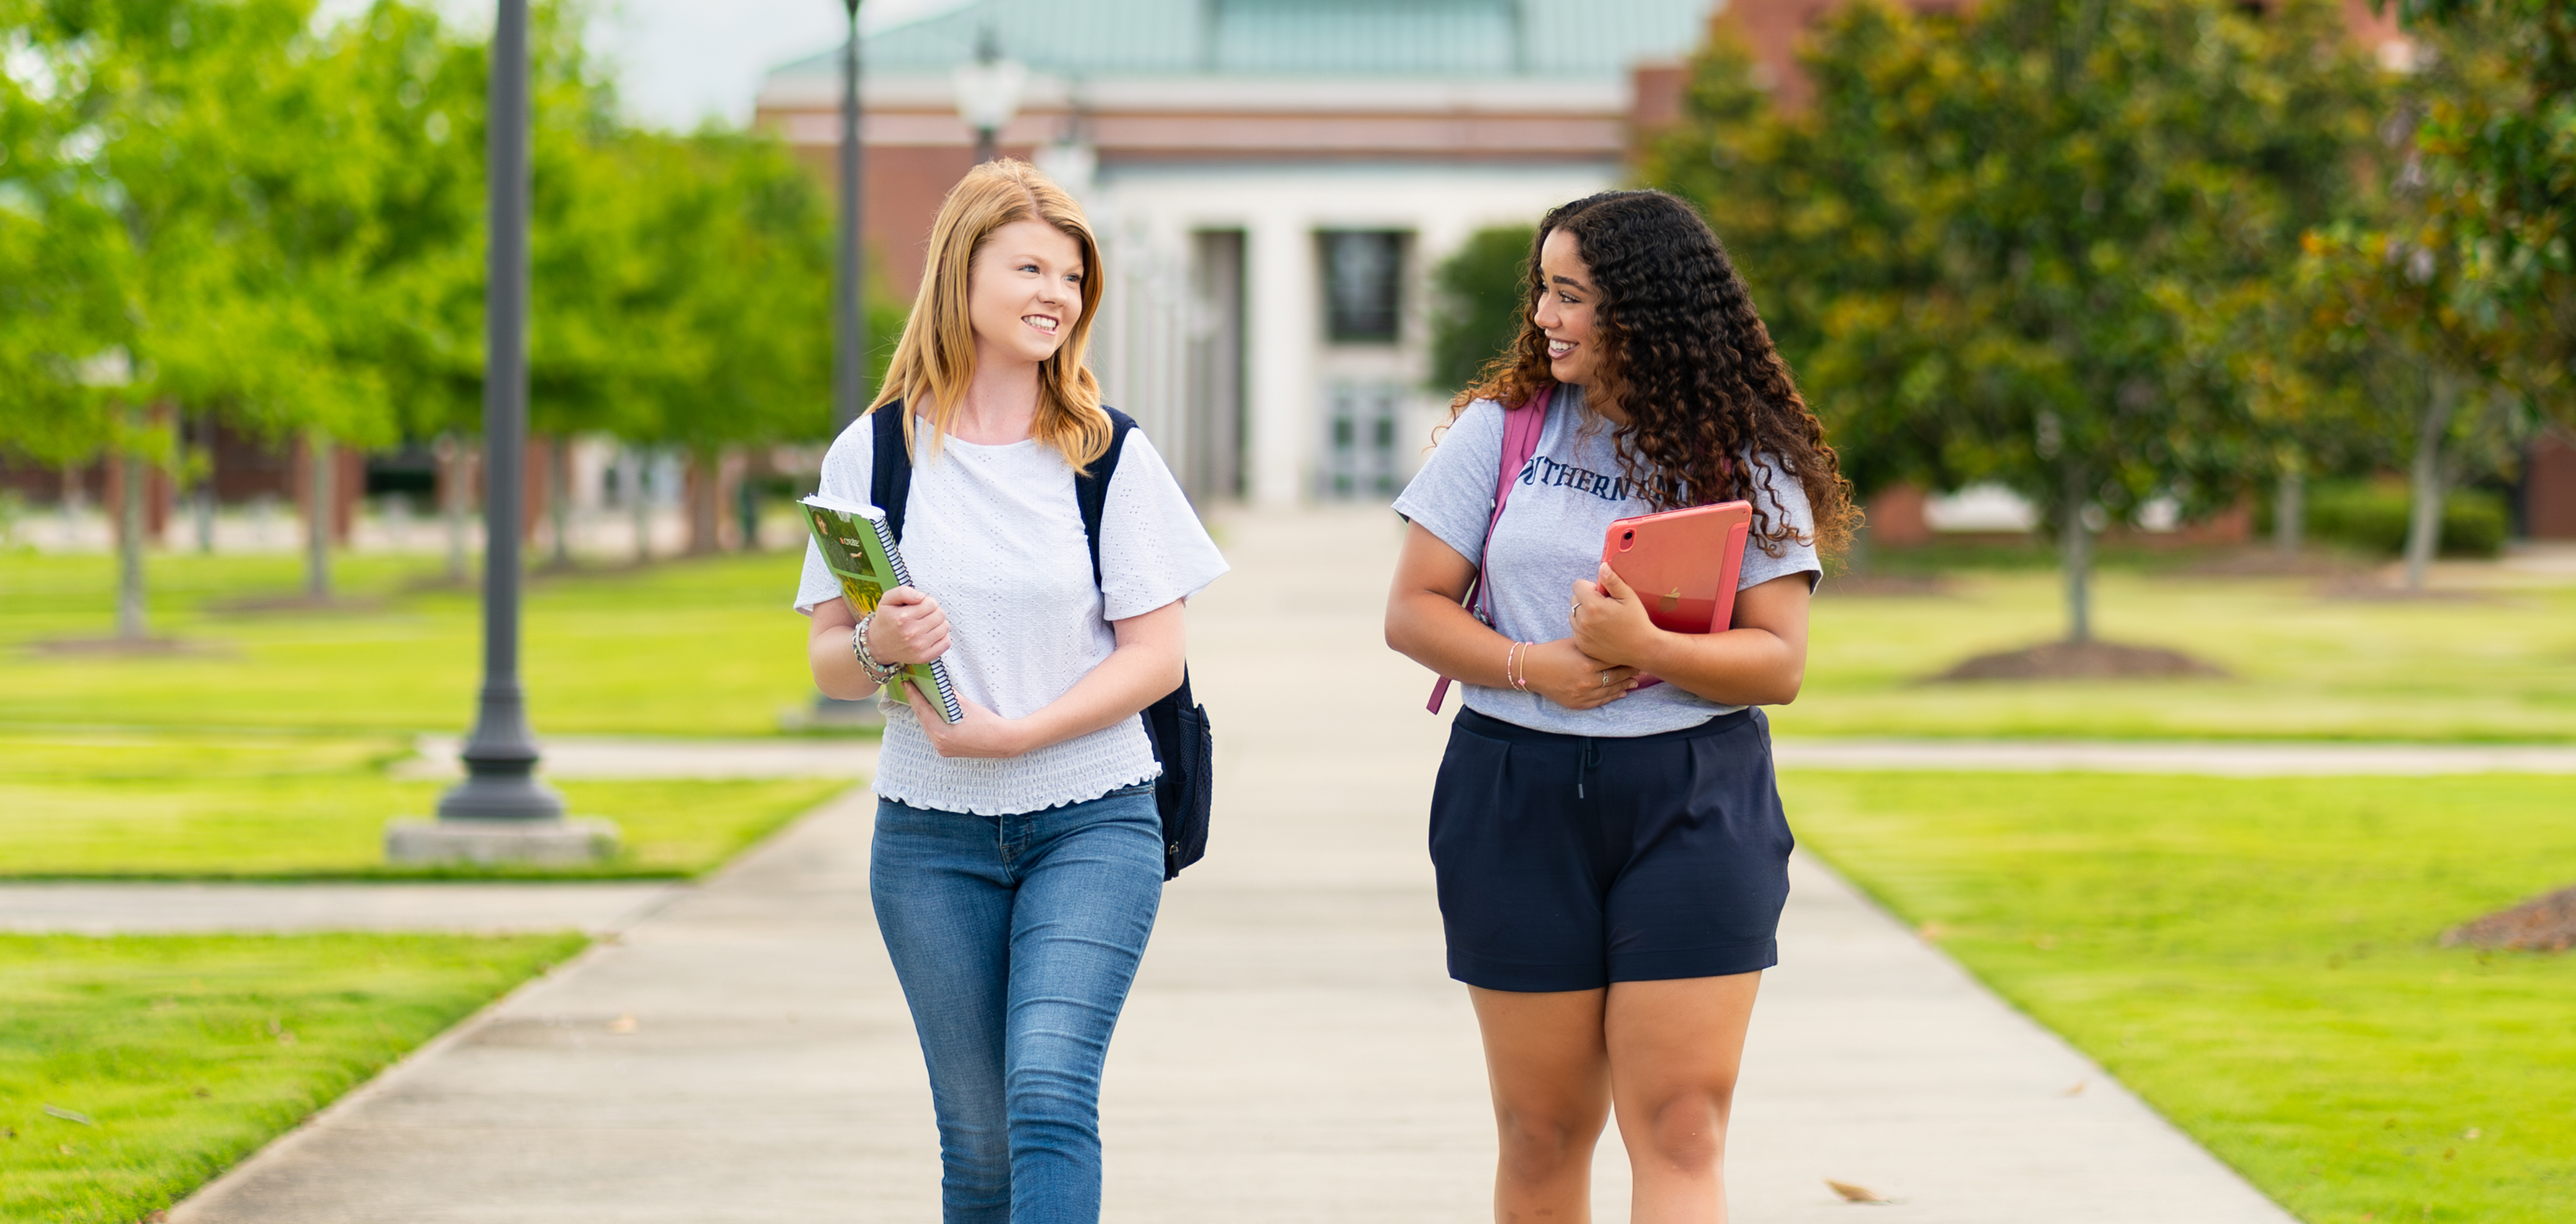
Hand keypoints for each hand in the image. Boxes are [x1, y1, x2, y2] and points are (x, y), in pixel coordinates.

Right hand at [868, 586, 948, 664]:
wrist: (878, 645)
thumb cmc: (886, 620)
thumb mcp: (887, 600)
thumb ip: (903, 592)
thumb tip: (921, 596)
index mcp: (903, 617)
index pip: (931, 603)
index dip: (927, 602)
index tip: (919, 607)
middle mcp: (911, 633)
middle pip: (940, 615)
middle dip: (933, 612)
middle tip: (923, 616)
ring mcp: (919, 647)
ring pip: (945, 627)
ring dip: (938, 624)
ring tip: (926, 625)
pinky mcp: (924, 657)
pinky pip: (946, 643)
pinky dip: (941, 637)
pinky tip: (930, 635)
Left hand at [902, 684, 1029, 757]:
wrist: (1003, 741)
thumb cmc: (988, 723)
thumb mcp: (965, 705)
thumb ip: (948, 696)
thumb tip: (936, 685)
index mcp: (941, 733)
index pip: (922, 710)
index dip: (913, 695)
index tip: (907, 684)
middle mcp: (939, 743)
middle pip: (922, 719)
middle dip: (917, 702)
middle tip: (911, 687)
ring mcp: (943, 749)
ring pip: (927, 727)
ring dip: (924, 712)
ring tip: (920, 698)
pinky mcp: (948, 751)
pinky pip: (934, 734)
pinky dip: (932, 722)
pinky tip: (932, 712)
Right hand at [1520, 638, 1638, 709]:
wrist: (1532, 669)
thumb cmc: (1553, 652)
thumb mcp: (1575, 643)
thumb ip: (1594, 645)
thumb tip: (1614, 642)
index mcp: (1587, 663)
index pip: (1616, 661)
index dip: (1628, 657)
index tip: (1635, 653)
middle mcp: (1587, 680)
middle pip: (1617, 676)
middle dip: (1630, 671)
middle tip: (1640, 667)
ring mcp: (1583, 694)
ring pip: (1611, 691)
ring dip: (1625, 685)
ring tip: (1635, 681)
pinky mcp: (1578, 703)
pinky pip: (1601, 702)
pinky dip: (1613, 697)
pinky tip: (1622, 692)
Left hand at [1570, 563, 1661, 670]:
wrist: (1642, 649)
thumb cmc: (1636, 621)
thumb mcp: (1628, 597)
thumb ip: (1612, 580)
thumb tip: (1602, 566)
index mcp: (1593, 606)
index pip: (1578, 585)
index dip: (1590, 587)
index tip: (1602, 594)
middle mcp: (1583, 621)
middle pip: (1574, 600)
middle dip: (1586, 600)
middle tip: (1605, 608)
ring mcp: (1581, 635)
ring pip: (1573, 615)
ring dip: (1584, 614)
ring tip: (1603, 620)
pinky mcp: (1582, 645)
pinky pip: (1576, 630)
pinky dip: (1584, 629)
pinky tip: (1600, 631)